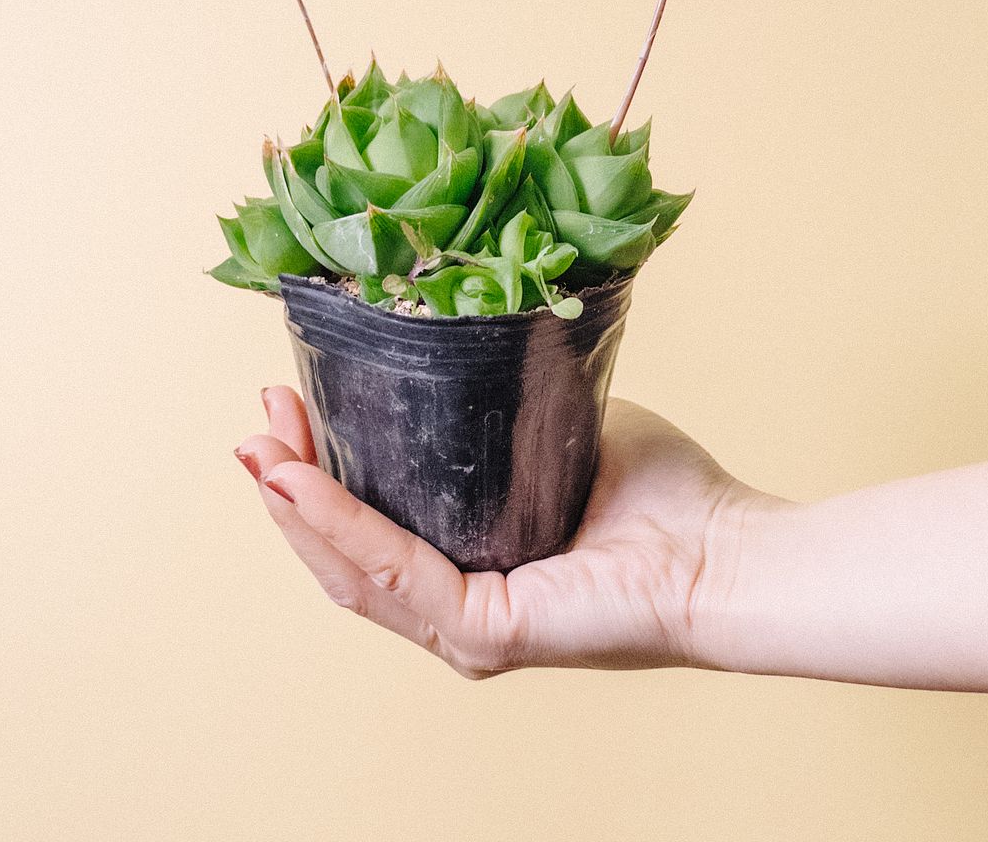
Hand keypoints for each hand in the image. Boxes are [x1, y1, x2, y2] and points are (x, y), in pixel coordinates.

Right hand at [234, 387, 764, 677]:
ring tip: (259, 442)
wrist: (728, 552)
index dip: (320, 472)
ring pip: (351, 567)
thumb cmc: (661, 499)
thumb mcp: (556, 439)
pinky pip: (393, 570)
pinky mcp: (485, 631)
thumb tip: (455, 357)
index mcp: (471, 568)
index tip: (290, 400)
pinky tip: (298, 481)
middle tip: (260, 415)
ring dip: (295, 503)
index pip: (371, 528)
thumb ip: (500, 418)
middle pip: (343, 553)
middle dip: (290, 482)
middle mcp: (456, 610)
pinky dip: (337, 523)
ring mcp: (466, 629)